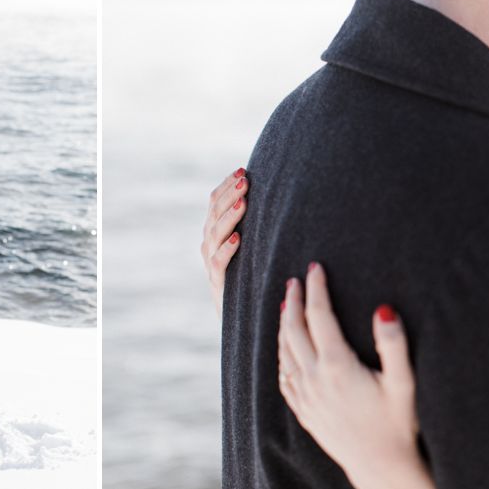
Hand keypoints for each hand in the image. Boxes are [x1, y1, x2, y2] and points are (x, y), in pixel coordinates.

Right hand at [200, 167, 247, 314]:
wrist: (245, 318)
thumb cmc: (254, 277)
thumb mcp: (254, 247)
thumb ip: (257, 224)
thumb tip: (279, 194)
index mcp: (215, 232)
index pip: (215, 202)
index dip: (226, 185)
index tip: (242, 170)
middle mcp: (209, 245)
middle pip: (213, 213)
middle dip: (229, 194)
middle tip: (245, 180)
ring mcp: (211, 265)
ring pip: (214, 234)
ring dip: (229, 217)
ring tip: (244, 202)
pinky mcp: (218, 284)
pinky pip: (218, 263)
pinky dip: (227, 249)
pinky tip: (238, 238)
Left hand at [278, 263, 432, 488]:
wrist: (380, 467)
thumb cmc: (397, 424)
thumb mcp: (403, 382)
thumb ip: (393, 344)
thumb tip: (383, 309)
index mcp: (337, 366)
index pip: (319, 315)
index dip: (316, 288)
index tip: (315, 267)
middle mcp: (314, 379)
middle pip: (294, 330)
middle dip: (293, 301)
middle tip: (293, 280)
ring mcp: (306, 397)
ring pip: (284, 352)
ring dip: (283, 325)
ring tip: (285, 305)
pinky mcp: (304, 412)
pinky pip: (283, 376)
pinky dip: (281, 354)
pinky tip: (285, 348)